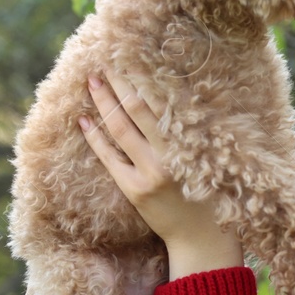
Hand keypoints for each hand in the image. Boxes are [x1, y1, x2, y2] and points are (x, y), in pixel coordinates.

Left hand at [79, 71, 243, 279]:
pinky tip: (84, 119)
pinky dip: (95, 137)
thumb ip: (190, 131)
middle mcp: (169, 154)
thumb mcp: (206, 156)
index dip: (143, 79)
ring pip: (120, 128)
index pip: (161, 101)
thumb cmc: (210, 192)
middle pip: (137, 108)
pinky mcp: (134, 189)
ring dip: (104, 102)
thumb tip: (173, 96)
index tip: (131, 58)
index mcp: (189, 142)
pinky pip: (109, 157)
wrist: (202, 237)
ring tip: (92, 81)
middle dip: (119, 83)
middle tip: (105, 61)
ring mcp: (149, 172)